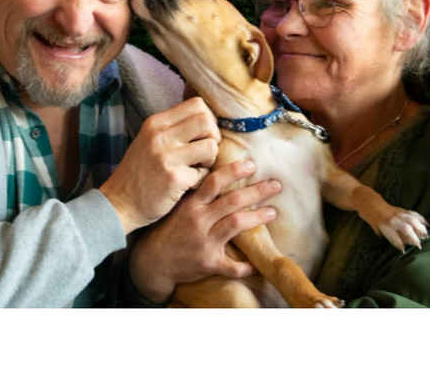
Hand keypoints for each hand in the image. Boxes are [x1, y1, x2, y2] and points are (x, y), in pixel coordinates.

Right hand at [99, 97, 219, 234]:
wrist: (120, 202)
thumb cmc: (139, 172)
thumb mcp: (149, 140)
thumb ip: (173, 128)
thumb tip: (207, 119)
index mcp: (156, 123)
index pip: (197, 104)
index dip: (208, 119)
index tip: (202, 135)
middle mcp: (160, 135)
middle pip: (206, 120)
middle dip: (213, 137)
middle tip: (204, 152)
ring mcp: (167, 156)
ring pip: (211, 145)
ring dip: (210, 159)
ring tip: (197, 168)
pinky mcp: (174, 178)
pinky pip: (204, 173)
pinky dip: (200, 180)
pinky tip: (187, 184)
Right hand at [128, 159, 281, 303]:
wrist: (153, 262)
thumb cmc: (169, 231)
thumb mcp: (178, 208)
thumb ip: (198, 195)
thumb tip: (221, 175)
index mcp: (191, 205)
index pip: (213, 182)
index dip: (233, 171)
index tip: (252, 164)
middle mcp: (199, 221)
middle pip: (231, 201)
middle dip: (256, 191)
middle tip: (276, 184)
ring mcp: (205, 243)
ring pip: (236, 225)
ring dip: (257, 218)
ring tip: (272, 212)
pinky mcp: (209, 263)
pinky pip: (232, 266)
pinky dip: (246, 266)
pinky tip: (257, 263)